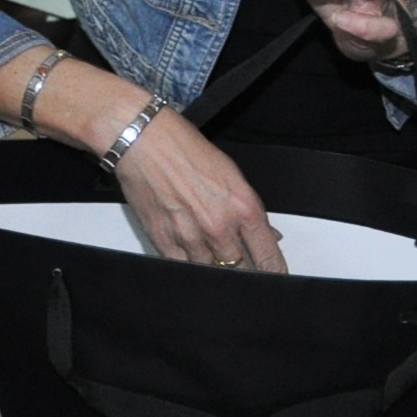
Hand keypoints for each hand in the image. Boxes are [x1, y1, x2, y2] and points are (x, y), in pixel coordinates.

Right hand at [113, 109, 287, 270]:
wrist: (142, 140)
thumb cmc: (184, 149)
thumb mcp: (230, 174)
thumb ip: (248, 210)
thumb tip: (266, 234)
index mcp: (243, 208)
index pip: (268, 257)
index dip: (273, 272)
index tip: (273, 276)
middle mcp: (219, 226)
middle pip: (240, 269)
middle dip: (242, 268)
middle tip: (237, 260)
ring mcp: (190, 236)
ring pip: (210, 270)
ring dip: (212, 263)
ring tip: (205, 245)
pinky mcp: (163, 239)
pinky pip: (182, 266)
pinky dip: (187, 261)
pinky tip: (187, 247)